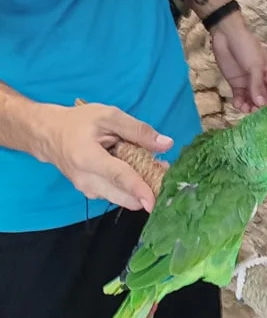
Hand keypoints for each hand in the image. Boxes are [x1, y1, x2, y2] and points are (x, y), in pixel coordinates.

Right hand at [42, 102, 171, 212]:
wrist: (48, 134)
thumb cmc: (78, 122)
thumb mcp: (109, 116)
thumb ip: (138, 130)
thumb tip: (166, 144)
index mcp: (89, 159)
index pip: (119, 177)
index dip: (139, 189)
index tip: (154, 201)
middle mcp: (87, 181)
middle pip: (123, 196)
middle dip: (147, 189)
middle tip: (162, 169)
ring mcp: (87, 190)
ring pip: (121, 199)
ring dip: (140, 189)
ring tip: (150, 165)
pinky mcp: (90, 193)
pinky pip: (116, 196)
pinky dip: (129, 188)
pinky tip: (134, 170)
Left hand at [210, 14, 266, 113]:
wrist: (226, 36)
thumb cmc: (246, 47)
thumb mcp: (254, 65)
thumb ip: (257, 85)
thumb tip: (261, 104)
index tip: (265, 109)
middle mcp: (260, 80)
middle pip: (262, 97)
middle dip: (258, 105)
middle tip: (253, 111)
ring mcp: (248, 82)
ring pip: (250, 99)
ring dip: (248, 106)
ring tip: (244, 109)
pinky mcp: (236, 84)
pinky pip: (240, 96)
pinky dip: (239, 102)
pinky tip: (237, 104)